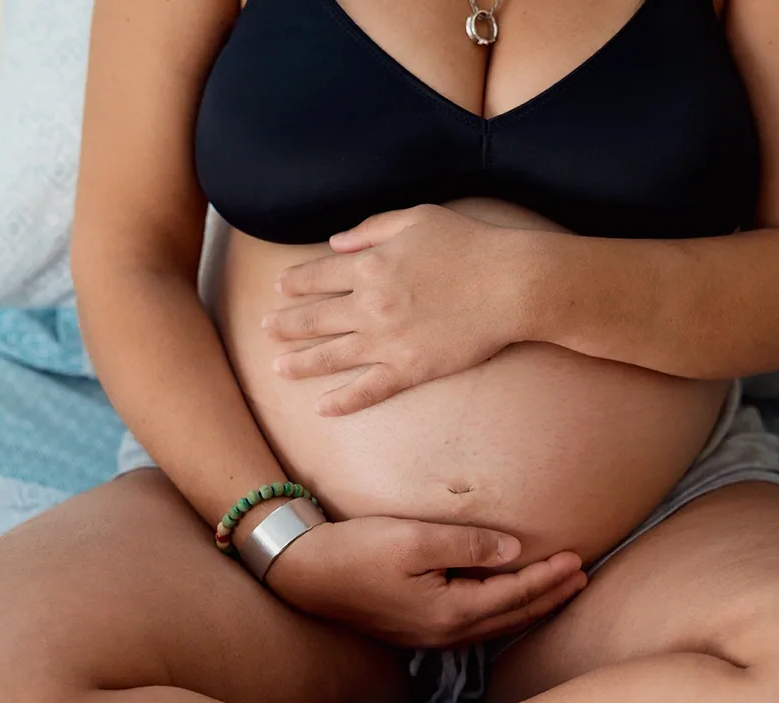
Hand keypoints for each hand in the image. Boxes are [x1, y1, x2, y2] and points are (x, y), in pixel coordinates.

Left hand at [262, 205, 532, 415]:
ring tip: (278, 369)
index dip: (295, 284)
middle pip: (315, 318)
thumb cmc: (470, 244)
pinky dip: (342, 402)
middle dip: (285, 325)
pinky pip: (368, 390)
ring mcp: (387, 341)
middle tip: (265, 330)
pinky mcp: (410, 369)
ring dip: (300, 363)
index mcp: (370, 264)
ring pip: (331, 357)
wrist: (512, 284)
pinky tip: (321, 408)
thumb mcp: (417, 218)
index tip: (280, 289)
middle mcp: (370, 304)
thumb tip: (336, 243)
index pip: (317, 276)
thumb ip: (371, 228)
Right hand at [266, 516, 585, 648]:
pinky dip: (502, 611)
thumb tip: (513, 549)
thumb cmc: (356, 550)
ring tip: (556, 589)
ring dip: (529, 606)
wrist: (303, 571)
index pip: (514, 594)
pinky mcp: (416, 628)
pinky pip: (474, 624)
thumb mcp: (414, 539)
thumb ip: (468, 544)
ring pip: (495, 624)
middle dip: (550, 596)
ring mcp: (428, 636)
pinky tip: (506, 602)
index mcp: (448, 612)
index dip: (548, 575)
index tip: (577, 556)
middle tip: (583, 576)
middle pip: (512, 616)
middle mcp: (443, 632)